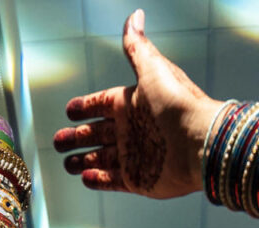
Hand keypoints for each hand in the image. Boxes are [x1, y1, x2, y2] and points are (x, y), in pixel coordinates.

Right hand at [53, 10, 217, 197]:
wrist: (200, 142)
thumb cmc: (178, 104)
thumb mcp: (152, 69)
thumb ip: (136, 47)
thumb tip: (135, 16)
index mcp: (132, 103)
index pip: (101, 104)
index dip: (85, 106)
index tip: (69, 109)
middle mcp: (132, 129)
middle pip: (96, 133)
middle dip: (76, 137)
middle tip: (58, 140)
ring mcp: (134, 155)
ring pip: (101, 158)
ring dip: (83, 159)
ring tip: (66, 162)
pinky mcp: (138, 179)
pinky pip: (112, 180)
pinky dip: (97, 179)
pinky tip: (84, 177)